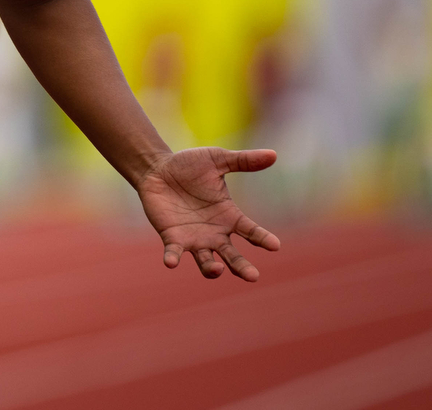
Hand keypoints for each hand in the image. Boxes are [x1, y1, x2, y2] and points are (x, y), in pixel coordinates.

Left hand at [137, 146, 280, 280]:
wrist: (157, 169)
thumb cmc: (189, 165)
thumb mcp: (217, 159)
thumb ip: (243, 161)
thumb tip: (273, 154)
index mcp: (230, 216)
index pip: (251, 231)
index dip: (262, 239)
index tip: (274, 245)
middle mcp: (215, 233)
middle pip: (233, 256)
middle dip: (242, 267)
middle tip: (252, 276)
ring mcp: (194, 238)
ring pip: (207, 262)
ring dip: (212, 269)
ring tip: (218, 268)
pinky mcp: (172, 238)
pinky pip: (174, 253)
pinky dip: (173, 259)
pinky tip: (171, 262)